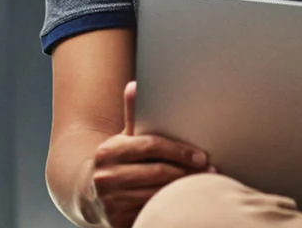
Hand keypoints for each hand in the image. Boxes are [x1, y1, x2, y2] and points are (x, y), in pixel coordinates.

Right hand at [86, 81, 210, 227]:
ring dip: (185, 190)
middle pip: (158, 172)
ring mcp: (112, 201)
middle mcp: (106, 176)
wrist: (90, 193)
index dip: (179, 150)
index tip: (201, 156)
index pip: (151, 146)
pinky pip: (153, 212)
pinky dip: (172, 207)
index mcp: (109, 151)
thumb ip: (133, 117)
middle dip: (188, 172)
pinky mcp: (119, 221)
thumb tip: (134, 86)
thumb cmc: (116, 162)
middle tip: (211, 171)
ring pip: (159, 194)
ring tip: (204, 186)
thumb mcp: (123, 140)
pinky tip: (185, 202)